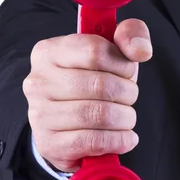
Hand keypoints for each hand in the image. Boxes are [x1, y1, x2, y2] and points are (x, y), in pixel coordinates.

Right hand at [23, 19, 152, 172]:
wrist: (68, 128)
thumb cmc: (93, 83)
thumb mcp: (113, 53)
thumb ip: (131, 36)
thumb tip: (141, 50)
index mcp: (48, 51)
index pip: (95, 50)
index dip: (121, 64)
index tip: (126, 72)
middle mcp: (38, 81)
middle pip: (101, 85)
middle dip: (127, 94)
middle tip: (128, 98)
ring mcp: (40, 114)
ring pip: (100, 115)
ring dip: (125, 119)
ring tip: (126, 119)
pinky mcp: (49, 144)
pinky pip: (94, 141)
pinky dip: (118, 141)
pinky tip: (125, 138)